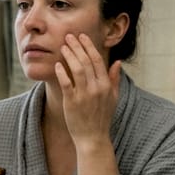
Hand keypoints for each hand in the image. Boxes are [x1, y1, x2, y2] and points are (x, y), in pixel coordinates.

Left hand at [55, 33, 119, 149]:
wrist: (93, 138)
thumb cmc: (102, 118)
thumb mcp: (113, 98)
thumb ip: (114, 79)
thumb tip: (117, 62)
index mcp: (106, 85)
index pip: (97, 60)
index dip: (89, 46)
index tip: (82, 37)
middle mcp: (96, 88)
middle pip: (86, 61)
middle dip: (77, 46)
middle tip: (69, 36)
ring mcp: (84, 95)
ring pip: (77, 69)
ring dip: (69, 55)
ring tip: (63, 46)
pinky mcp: (72, 102)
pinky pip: (66, 83)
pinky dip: (62, 72)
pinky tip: (57, 64)